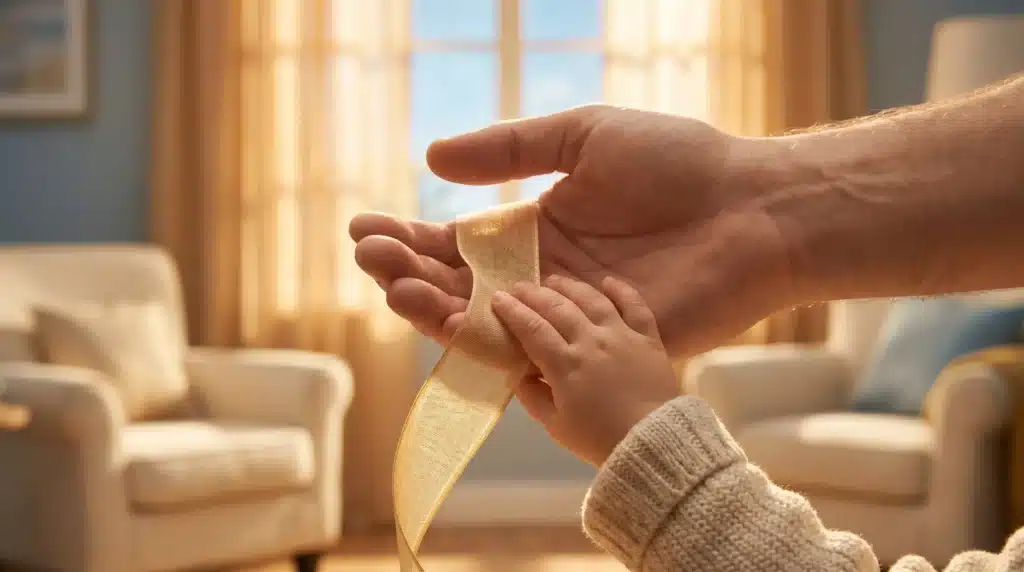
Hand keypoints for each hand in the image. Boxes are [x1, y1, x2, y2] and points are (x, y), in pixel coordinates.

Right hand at [351, 104, 797, 357]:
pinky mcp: (590, 345)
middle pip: (459, 283)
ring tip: (386, 281)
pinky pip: (524, 347)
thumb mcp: (583, 137)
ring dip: (428, 303)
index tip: (363, 226)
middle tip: (366, 254)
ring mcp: (564, 314)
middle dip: (406, 269)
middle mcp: (542, 277)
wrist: (752, 208)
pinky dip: (477, 336)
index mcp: (537, 231)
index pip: (459, 242)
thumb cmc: (678, 164)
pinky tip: (437, 315)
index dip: (411, 236)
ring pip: (480, 319)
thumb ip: (511, 150)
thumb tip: (431, 157)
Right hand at [491, 275, 678, 465]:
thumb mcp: (556, 425)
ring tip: (554, 281)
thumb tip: (518, 375)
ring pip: (592, 299)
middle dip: (534, 294)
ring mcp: (621, 335)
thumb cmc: (600, 439)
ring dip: (570, 287)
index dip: (512, 311)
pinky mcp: (648, 338)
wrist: (653, 442)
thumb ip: (533, 397)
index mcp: (565, 364)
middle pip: (558, 307)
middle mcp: (591, 341)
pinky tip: (606, 281)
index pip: (532, 328)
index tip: (497, 298)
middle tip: (520, 287)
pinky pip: (634, 305)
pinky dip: (620, 290)